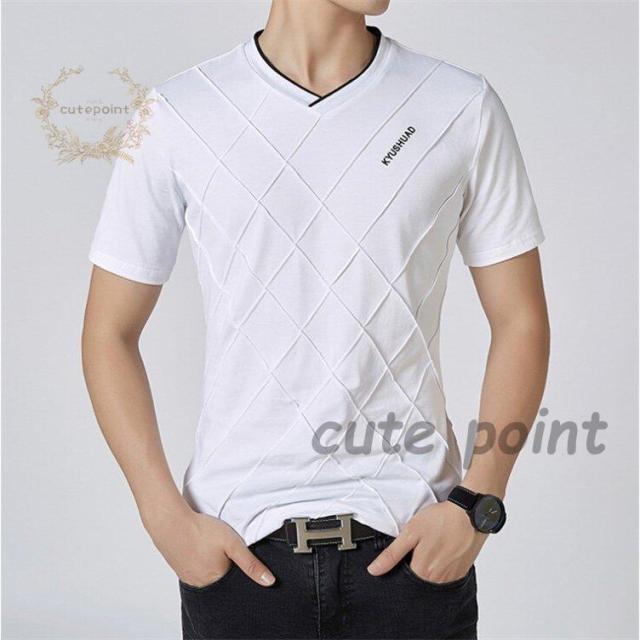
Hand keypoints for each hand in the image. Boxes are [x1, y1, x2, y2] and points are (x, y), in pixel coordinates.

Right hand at [143, 505, 275, 587]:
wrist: (171, 521)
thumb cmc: (202, 530)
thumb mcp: (233, 544)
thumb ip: (251, 564)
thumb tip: (269, 582)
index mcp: (217, 581)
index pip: (235, 581)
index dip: (237, 566)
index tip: (234, 553)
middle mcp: (201, 584)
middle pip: (221, 578)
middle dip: (224, 565)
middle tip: (219, 547)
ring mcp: (188, 578)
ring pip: (207, 574)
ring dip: (211, 563)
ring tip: (209, 546)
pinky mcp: (179, 570)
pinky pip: (195, 570)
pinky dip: (199, 561)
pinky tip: (199, 548)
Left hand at [367, 502, 486, 582]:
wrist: (470, 514)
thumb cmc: (441, 520)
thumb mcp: (410, 533)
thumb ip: (392, 554)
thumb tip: (374, 570)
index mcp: (422, 571)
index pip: (403, 580)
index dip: (398, 568)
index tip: (402, 555)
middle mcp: (438, 580)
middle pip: (418, 581)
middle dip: (413, 567)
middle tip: (417, 547)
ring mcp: (452, 578)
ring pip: (432, 579)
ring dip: (428, 568)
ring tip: (430, 547)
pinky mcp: (462, 572)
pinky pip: (446, 576)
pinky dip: (441, 566)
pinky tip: (441, 551)